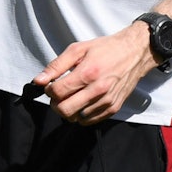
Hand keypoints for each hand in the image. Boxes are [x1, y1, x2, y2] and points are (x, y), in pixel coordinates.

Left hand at [32, 23, 155, 124]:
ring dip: (68, 110)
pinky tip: (82, 101)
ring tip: (71, 96)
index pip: (58, 92)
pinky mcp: (113, 108)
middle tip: (57, 94)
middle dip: (55, 103)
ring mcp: (107, 102)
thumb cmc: (105, 49)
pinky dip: (81, 115)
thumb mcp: (78, 49)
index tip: (50, 85)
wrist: (134, 53)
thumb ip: (56, 65)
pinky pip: (90, 121)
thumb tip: (38, 80)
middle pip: (65, 110)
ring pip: (76, 118)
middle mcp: (98, 90)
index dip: (48, 89)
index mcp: (87, 73)